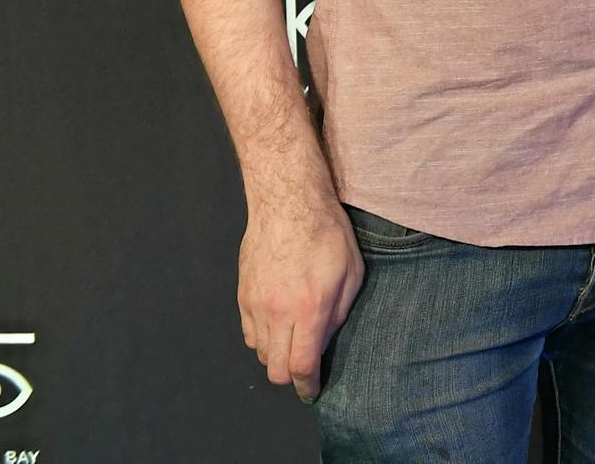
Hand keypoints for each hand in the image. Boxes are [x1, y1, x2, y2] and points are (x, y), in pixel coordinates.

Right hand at [237, 192, 362, 400]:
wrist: (288, 204)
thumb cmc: (327, 233)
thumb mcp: (351, 273)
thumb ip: (338, 314)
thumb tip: (323, 343)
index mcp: (309, 308)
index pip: (302, 365)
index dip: (308, 385)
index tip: (313, 391)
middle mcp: (278, 312)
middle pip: (276, 368)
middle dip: (293, 375)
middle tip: (306, 367)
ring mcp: (255, 304)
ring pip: (262, 353)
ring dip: (278, 356)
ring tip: (295, 340)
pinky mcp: (243, 296)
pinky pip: (250, 334)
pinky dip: (264, 339)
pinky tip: (279, 325)